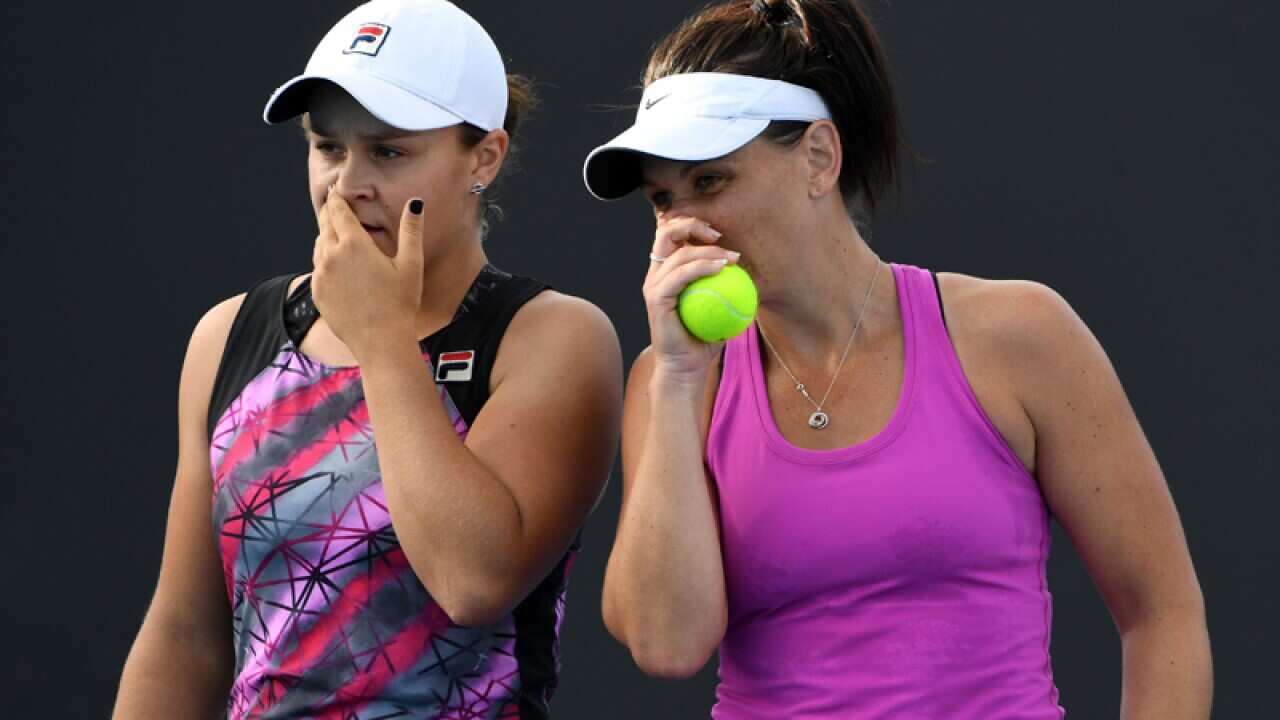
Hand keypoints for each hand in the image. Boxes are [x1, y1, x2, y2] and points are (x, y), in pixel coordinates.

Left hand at [311, 192, 424, 358]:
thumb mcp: (411, 264)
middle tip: (334, 204)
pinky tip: (337, 265)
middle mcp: (331, 255)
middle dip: (330, 213)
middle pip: (325, 225)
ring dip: (326, 236)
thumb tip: (416, 203)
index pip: (339, 210)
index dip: (337, 198)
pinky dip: (324, 260)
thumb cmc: (400, 303)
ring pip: (319, 245)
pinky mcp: (317, 292)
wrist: (380, 341)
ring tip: (336, 234)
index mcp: (354, 244)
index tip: (336, 190)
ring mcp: (321, 275)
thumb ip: (411, 230)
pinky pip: (317, 268)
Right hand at [643, 216, 740, 382]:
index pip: (673, 235)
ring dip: (707, 250)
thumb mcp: (720, 308)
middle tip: (720, 236)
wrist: (686, 368)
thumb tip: (749, 264)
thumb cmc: (704, 339)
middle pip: (666, 233)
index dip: (693, 225)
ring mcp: (653, 286)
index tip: (720, 234)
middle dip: (692, 225)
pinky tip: (722, 268)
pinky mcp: (656, 299)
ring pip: (678, 253)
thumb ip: (727, 286)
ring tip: (732, 259)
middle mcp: (656, 275)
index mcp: (666, 272)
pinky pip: (679, 276)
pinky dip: (701, 267)